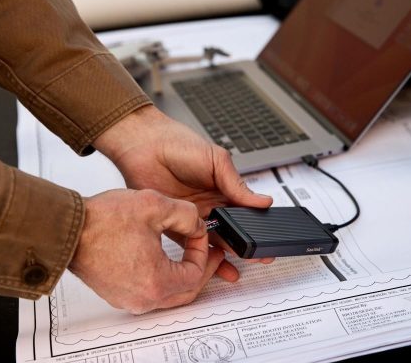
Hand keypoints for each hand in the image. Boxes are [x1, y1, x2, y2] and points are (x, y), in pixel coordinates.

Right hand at [69, 189, 224, 314]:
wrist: (67, 229)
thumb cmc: (102, 221)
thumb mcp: (155, 206)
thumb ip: (187, 215)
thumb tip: (198, 225)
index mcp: (156, 281)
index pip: (196, 274)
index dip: (204, 252)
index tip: (201, 235)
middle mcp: (142, 298)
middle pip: (186, 292)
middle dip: (201, 269)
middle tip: (208, 253)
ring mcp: (128, 299)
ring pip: (169, 295)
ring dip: (183, 275)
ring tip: (189, 254)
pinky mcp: (117, 294)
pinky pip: (150, 293)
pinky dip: (163, 278)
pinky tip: (165, 260)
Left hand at [93, 106, 273, 277]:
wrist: (143, 145)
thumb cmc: (178, 144)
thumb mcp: (216, 160)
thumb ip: (237, 184)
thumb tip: (263, 200)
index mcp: (223, 189)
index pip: (244, 213)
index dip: (255, 227)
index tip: (267, 241)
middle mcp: (209, 205)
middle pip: (231, 231)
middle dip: (245, 245)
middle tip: (258, 258)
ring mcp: (191, 216)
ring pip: (212, 241)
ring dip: (225, 254)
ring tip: (238, 266)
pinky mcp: (172, 225)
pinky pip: (188, 244)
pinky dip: (199, 255)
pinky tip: (210, 263)